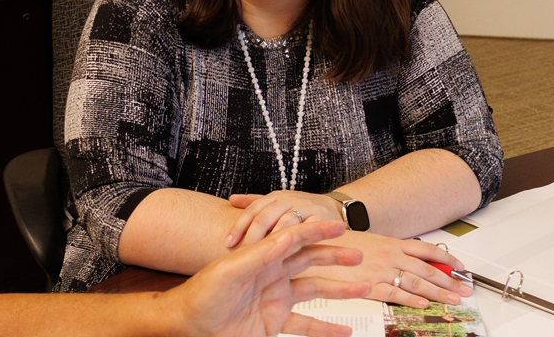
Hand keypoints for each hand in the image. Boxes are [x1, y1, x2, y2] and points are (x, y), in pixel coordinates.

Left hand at [169, 221, 370, 336]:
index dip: (316, 232)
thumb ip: (259, 254)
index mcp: (261, 257)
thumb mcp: (230, 271)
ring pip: (315, 290)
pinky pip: (306, 324)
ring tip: (365, 288)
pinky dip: (325, 328)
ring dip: (339, 290)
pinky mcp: (274, 321)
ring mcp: (276, 297)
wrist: (189, 325)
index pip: (294, 239)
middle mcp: (272, 274)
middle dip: (335, 257)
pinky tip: (344, 331)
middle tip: (359, 255)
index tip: (339, 228)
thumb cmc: (202, 294)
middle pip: (310, 261)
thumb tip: (287, 236)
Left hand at [226, 191, 341, 247]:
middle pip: (265, 217)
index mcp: (275, 198)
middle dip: (252, 236)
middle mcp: (288, 200)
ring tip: (259, 257)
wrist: (336, 212)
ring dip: (270, 241)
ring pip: (283, 225)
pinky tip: (285, 257)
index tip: (227, 243)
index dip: (239, 226)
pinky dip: (294, 244)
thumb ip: (255, 203)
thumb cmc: (302, 212)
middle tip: (241, 253)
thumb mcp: (278, 205)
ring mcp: (305, 208)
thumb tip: (231, 199)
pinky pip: (305, 232)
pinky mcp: (321, 220)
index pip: (252, 211)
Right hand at [299, 231, 471, 308]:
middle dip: (448, 280)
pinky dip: (411, 298)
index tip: (459, 267)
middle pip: (427, 269)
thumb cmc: (341, 244)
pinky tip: (424, 303)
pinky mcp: (368, 284)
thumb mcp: (370, 243)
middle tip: (464, 289)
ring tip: (453, 299)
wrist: (317, 244)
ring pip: (416, 281)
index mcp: (392, 243)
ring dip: (437, 291)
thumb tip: (409, 258)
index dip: (446, 259)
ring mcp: (380, 269)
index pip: (427, 250)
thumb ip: (390, 251)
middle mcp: (390, 255)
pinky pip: (394, 292)